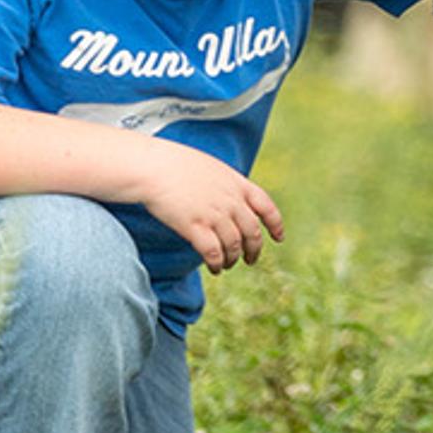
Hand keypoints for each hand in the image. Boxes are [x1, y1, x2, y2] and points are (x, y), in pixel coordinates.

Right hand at [130, 146, 283, 272]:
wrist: (154, 166)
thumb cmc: (176, 164)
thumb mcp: (212, 168)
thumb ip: (226, 185)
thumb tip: (230, 200)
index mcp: (237, 184)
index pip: (266, 207)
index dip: (275, 224)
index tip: (278, 238)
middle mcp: (231, 200)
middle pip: (252, 232)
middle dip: (254, 249)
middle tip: (250, 260)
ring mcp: (214, 214)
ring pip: (234, 246)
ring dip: (232, 259)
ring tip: (227, 266)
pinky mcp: (195, 227)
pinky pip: (213, 253)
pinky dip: (217, 264)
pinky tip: (214, 269)